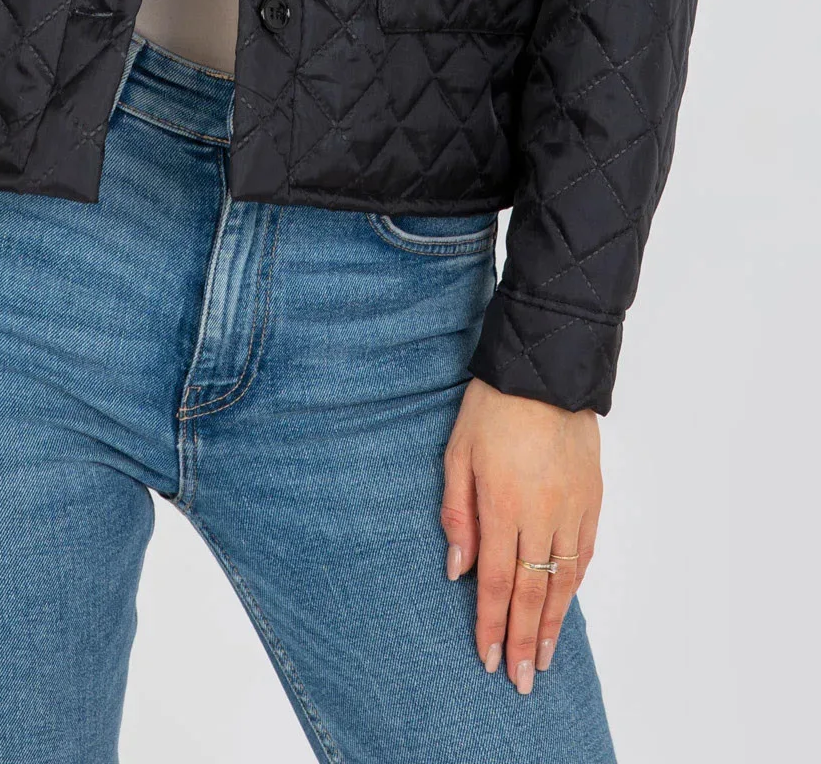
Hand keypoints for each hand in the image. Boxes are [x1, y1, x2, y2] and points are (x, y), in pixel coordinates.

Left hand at [440, 376, 601, 695]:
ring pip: (563, 580)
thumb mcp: (457, 452)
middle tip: (521, 680)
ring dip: (553, 623)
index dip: (491, 624)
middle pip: (532, 591)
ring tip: (544, 658)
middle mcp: (541, 514)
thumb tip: (458, 570)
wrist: (544, 369)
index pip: (496, 581)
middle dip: (523, 639)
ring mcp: (571, 507)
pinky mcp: (592, 497)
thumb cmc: (492, 407)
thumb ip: (457, 513)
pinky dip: (574, 584)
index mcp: (503, 504)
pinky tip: (566, 605)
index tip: (488, 659)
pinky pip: (584, 552)